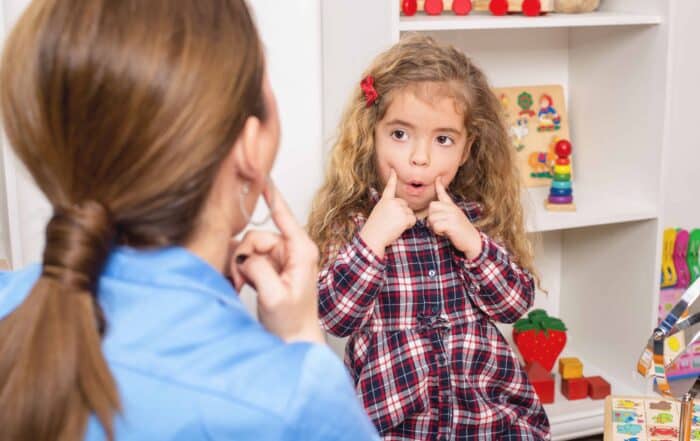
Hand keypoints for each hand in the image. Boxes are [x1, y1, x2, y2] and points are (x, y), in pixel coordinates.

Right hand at [230, 181, 323, 343]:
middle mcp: (292, 250)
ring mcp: (280, 258)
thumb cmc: (291, 322)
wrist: (294, 340)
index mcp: (301, 251)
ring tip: (244, 287)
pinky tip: (243, 286)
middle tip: (242, 280)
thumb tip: (245, 254)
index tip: (261, 174)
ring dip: (241, 266)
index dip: (271, 195)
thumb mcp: (275, 295)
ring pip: (248, 247)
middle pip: (256, 235)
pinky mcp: (269, 266)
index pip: (284, 215)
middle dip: (244, 256)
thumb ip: (259, 269)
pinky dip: (240, 271)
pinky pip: (246, 258)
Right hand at [359, 169, 416, 258]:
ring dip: (405, 220)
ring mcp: (399, 209)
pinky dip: (408, 225)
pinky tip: (399, 228)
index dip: (392, 178)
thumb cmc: (374, 228)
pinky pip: (412, 220)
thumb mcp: (379, 212)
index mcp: (384, 200)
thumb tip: (401, 208)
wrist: (373, 237)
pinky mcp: (404, 217)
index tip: (394, 170)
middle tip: (391, 222)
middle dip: (402, 213)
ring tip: (393, 225)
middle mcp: (392, 202)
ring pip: (409, 213)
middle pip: (405, 205)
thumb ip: (388, 207)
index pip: (389, 187)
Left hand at [427, 177, 481, 258]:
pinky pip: (436, 226)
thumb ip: (443, 215)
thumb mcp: (453, 219)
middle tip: (441, 225)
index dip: (439, 185)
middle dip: (432, 217)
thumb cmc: (460, 232)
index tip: (437, 178)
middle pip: (431, 207)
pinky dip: (438, 232)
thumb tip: (429, 218)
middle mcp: (452, 209)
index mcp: (452, 207)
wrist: (473, 241)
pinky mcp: (451, 224)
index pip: (444, 194)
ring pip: (432, 218)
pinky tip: (447, 233)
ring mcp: (452, 215)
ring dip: (435, 227)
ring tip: (445, 229)